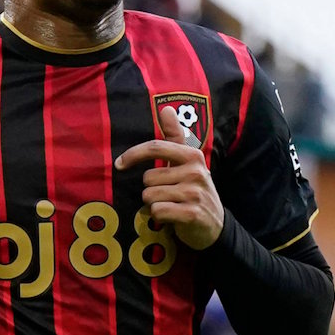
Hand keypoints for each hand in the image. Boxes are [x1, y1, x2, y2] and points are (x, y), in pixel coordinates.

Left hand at [115, 106, 223, 249]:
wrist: (215, 225)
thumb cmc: (194, 189)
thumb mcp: (188, 162)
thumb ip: (176, 136)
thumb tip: (166, 108)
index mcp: (192, 155)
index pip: (155, 147)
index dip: (133, 154)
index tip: (119, 164)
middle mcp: (195, 171)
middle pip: (147, 178)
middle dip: (151, 189)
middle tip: (168, 195)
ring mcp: (195, 193)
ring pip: (149, 196)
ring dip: (154, 204)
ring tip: (171, 205)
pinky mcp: (192, 214)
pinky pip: (157, 211)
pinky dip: (160, 217)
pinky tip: (173, 217)